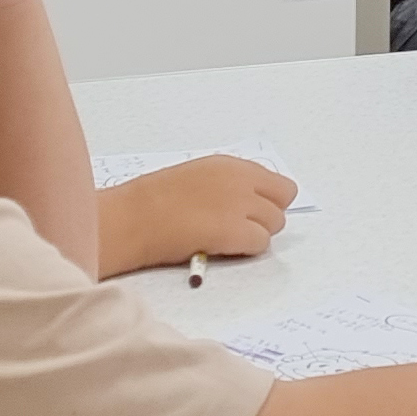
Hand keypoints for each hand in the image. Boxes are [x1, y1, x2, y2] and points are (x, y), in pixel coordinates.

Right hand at [98, 156, 296, 273]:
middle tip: (242, 227)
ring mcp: (240, 205)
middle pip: (283, 201)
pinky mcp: (235, 231)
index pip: (277, 182)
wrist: (133, 218)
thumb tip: (246, 202)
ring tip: (227, 239)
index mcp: (229, 165)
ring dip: (256, 234)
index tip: (253, 210)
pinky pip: (261, 244)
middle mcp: (240, 181)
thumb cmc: (151, 202)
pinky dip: (246, 250)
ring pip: (274, 224)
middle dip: (267, 216)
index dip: (267, 199)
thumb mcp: (195, 178)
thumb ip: (226, 186)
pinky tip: (223, 248)